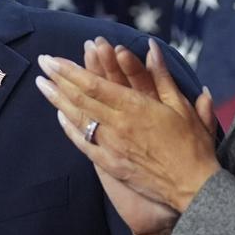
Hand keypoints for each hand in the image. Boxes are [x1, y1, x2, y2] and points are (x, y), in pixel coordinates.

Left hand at [37, 39, 219, 214]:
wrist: (193, 187)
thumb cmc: (192, 145)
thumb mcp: (181, 106)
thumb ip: (161, 76)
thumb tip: (151, 47)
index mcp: (135, 107)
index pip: (94, 84)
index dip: (70, 70)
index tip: (53, 59)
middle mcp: (117, 125)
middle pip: (80, 98)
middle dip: (58, 78)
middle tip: (42, 62)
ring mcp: (110, 145)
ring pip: (77, 118)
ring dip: (57, 99)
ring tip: (41, 84)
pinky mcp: (110, 163)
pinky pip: (83, 143)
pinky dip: (69, 128)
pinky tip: (59, 116)